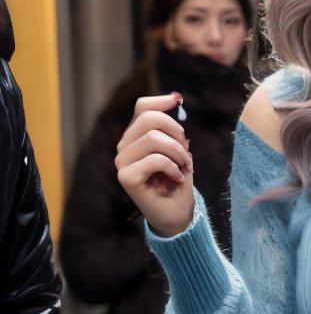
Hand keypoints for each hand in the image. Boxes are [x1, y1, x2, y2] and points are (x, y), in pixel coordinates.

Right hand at [115, 92, 193, 236]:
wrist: (177, 214)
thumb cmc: (177, 182)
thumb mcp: (179, 152)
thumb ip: (173, 131)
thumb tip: (175, 100)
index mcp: (135, 137)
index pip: (142, 108)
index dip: (161, 101)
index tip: (178, 100)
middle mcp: (124, 147)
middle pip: (149, 119)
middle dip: (175, 132)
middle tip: (186, 151)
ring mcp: (122, 162)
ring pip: (152, 138)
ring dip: (177, 152)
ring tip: (184, 166)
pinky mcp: (125, 177)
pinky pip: (154, 159)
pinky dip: (172, 167)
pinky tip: (177, 177)